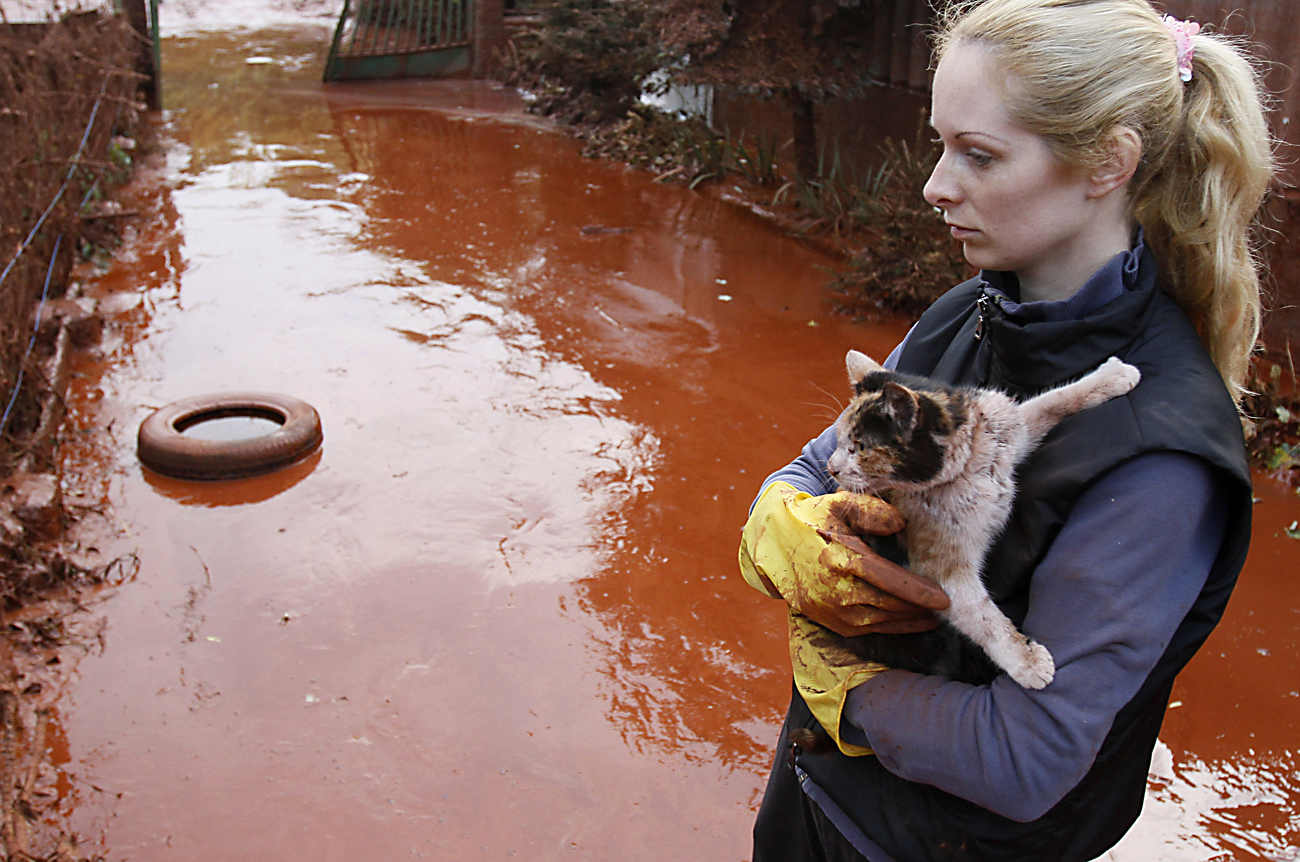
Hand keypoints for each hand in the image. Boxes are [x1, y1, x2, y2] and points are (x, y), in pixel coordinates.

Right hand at [739, 482, 948, 635]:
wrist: (773, 543)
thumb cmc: (812, 519)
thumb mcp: (840, 504)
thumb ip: (873, 511)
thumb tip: (901, 524)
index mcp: (839, 559)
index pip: (888, 581)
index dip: (918, 591)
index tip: (943, 597)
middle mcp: (835, 590)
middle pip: (888, 605)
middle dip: (919, 609)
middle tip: (944, 607)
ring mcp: (831, 610)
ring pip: (880, 621)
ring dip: (909, 621)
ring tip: (932, 616)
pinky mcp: (829, 621)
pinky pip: (868, 629)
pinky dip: (891, 627)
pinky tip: (908, 621)